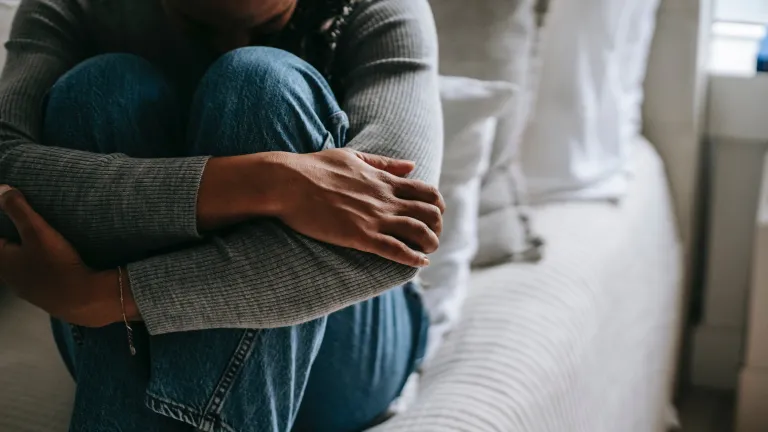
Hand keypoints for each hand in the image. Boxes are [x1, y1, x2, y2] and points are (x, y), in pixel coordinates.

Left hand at [0, 185, 122, 326]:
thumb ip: (18, 209)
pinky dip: (37, 265)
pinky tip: (51, 260)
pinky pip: (33, 275)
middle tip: (24, 225)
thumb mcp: (37, 231)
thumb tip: (1, 189)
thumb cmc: (56, 264)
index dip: (1, 225)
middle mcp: (8, 276)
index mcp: (0, 260)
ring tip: (38, 241)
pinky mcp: (42, 295)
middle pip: (3, 254)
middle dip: (10, 240)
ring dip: (24, 254)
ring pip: (18, 266)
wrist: (82, 300)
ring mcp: (25, 288)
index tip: (8, 216)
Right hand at [274, 149, 444, 266]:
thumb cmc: (315, 167)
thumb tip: (412, 166)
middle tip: (432, 236)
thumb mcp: (354, 157)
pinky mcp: (360, 236)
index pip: (426, 192)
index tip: (435, 215)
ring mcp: (374, 218)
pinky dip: (412, 258)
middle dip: (437, 226)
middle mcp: (385, 199)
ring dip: (430, 243)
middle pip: (429, 213)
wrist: (288, 182)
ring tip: (429, 251)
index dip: (437, 206)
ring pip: (418, 232)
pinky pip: (395, 249)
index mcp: (384, 180)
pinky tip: (420, 263)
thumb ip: (384, 163)